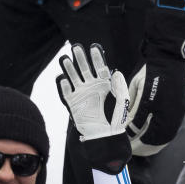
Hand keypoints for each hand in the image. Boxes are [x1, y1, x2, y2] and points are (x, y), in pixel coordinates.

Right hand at [56, 43, 131, 174]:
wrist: (104, 136)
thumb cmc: (115, 120)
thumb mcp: (121, 103)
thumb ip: (120, 88)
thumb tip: (117, 72)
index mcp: (104, 85)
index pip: (99, 68)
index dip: (97, 57)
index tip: (94, 47)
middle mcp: (91, 86)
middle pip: (84, 69)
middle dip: (80, 58)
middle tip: (76, 47)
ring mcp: (81, 93)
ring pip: (73, 77)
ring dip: (69, 68)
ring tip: (65, 59)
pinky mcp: (72, 103)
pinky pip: (66, 92)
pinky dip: (64, 86)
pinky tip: (63, 79)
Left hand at [125, 6, 184, 155]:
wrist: (170, 58)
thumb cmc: (152, 75)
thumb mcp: (137, 94)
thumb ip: (132, 115)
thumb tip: (125, 131)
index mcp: (162, 119)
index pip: (146, 143)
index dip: (134, 147)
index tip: (124, 147)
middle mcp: (172, 123)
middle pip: (155, 145)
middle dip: (141, 148)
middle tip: (129, 148)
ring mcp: (176, 118)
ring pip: (161, 140)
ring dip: (149, 144)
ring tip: (137, 144)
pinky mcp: (177, 113)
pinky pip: (166, 133)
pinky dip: (156, 137)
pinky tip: (148, 135)